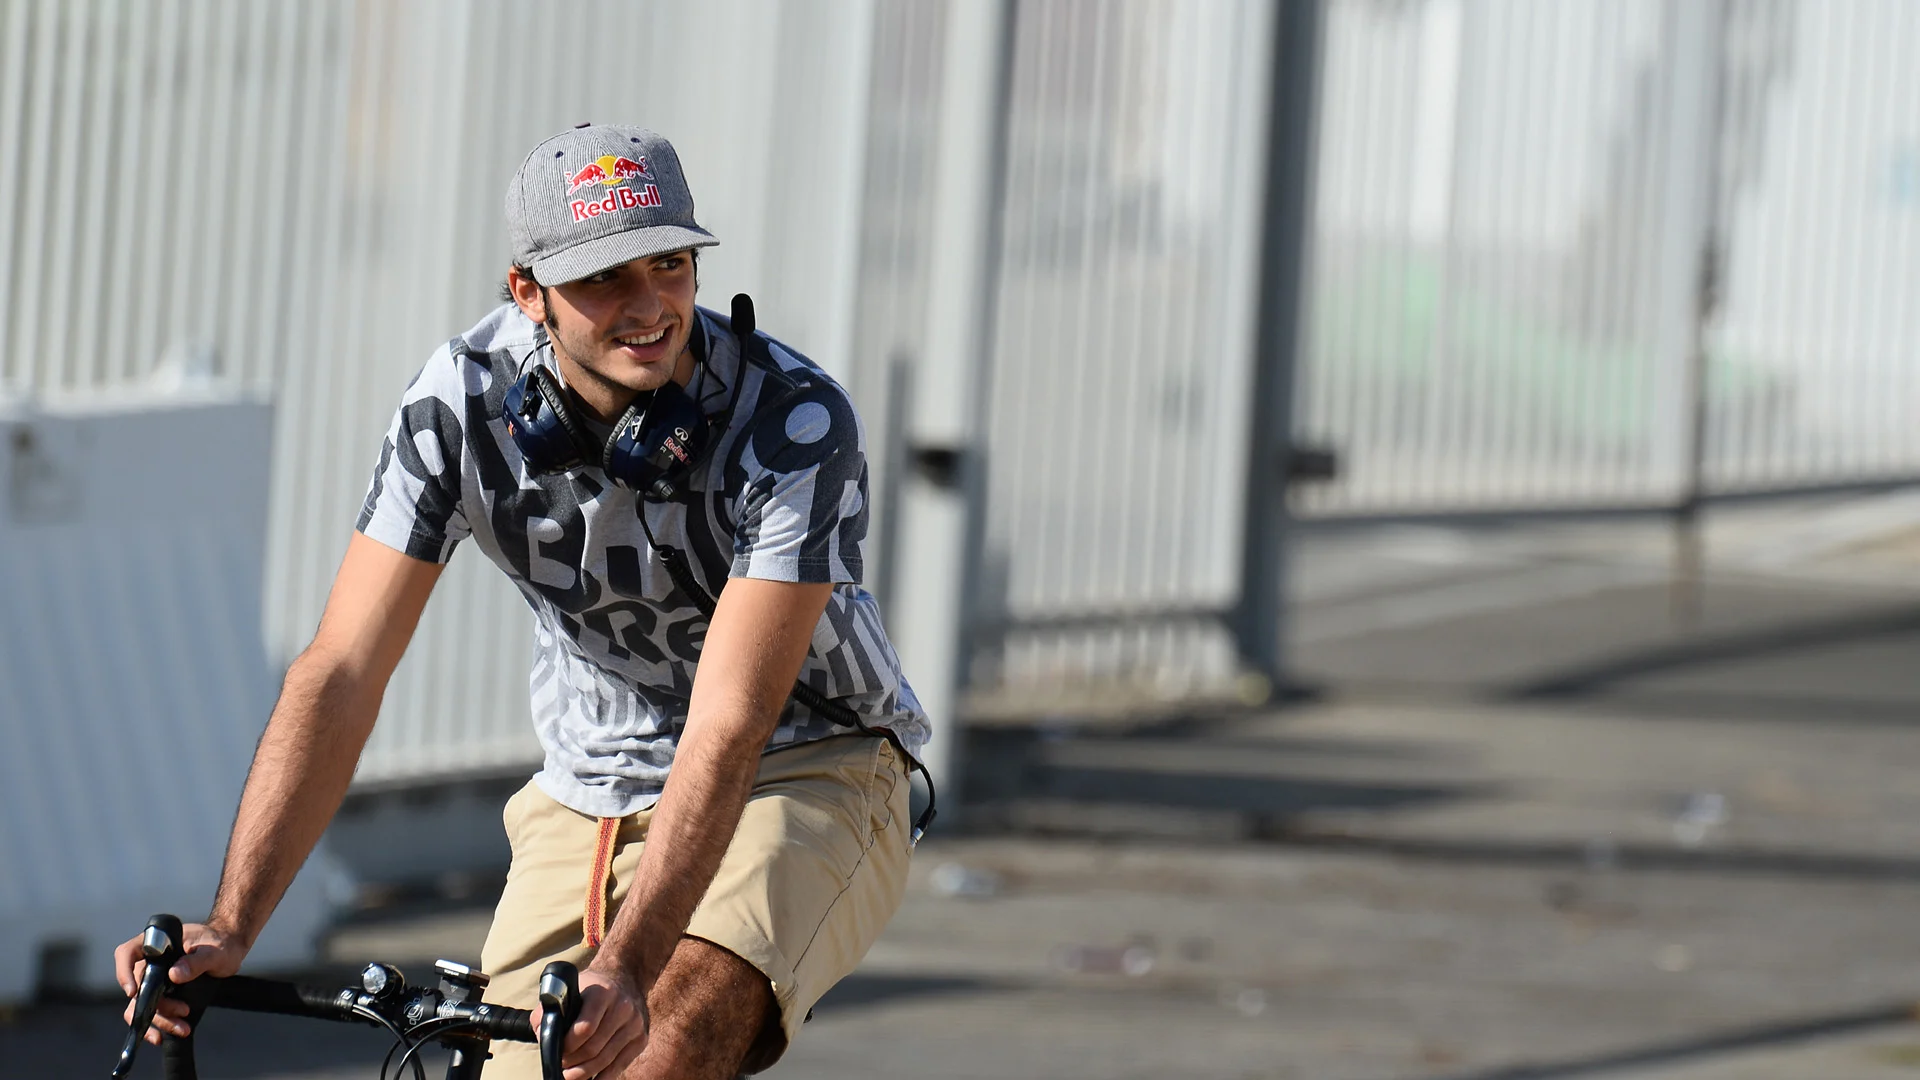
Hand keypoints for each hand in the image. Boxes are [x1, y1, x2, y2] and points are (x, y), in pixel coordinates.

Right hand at [115, 923, 247, 1044]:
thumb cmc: (220, 944)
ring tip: (182, 1029)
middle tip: (183, 1012)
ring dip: (158, 1020)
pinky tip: (164, 1037)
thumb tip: (174, 975)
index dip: (124, 972)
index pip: (127, 953)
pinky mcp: (161, 993)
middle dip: (155, 1006)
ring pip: (142, 1005)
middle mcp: (149, 962)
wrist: (228, 951)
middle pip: (138, 987)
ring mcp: (153, 979)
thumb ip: (197, 961)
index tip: (133, 992)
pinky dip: (156, 1026)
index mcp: (156, 943)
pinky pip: (150, 1012)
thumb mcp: (214, 952)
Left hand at [534, 965, 648, 1079]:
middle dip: (572, 1062)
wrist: (624, 979)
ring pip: (605, 1060)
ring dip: (584, 1072)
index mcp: (602, 993)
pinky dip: (602, 1077)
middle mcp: (623, 1007)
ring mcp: (634, 1024)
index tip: (558, 1051)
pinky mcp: (641, 1038)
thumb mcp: (570, 989)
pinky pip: (619, 1066)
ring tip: (571, 1075)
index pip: (584, 1028)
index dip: (567, 1046)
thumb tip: (542, 1034)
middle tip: (562, 1065)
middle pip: (593, 1048)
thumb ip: (549, 1010)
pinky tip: (591, 1079)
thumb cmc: (591, 989)